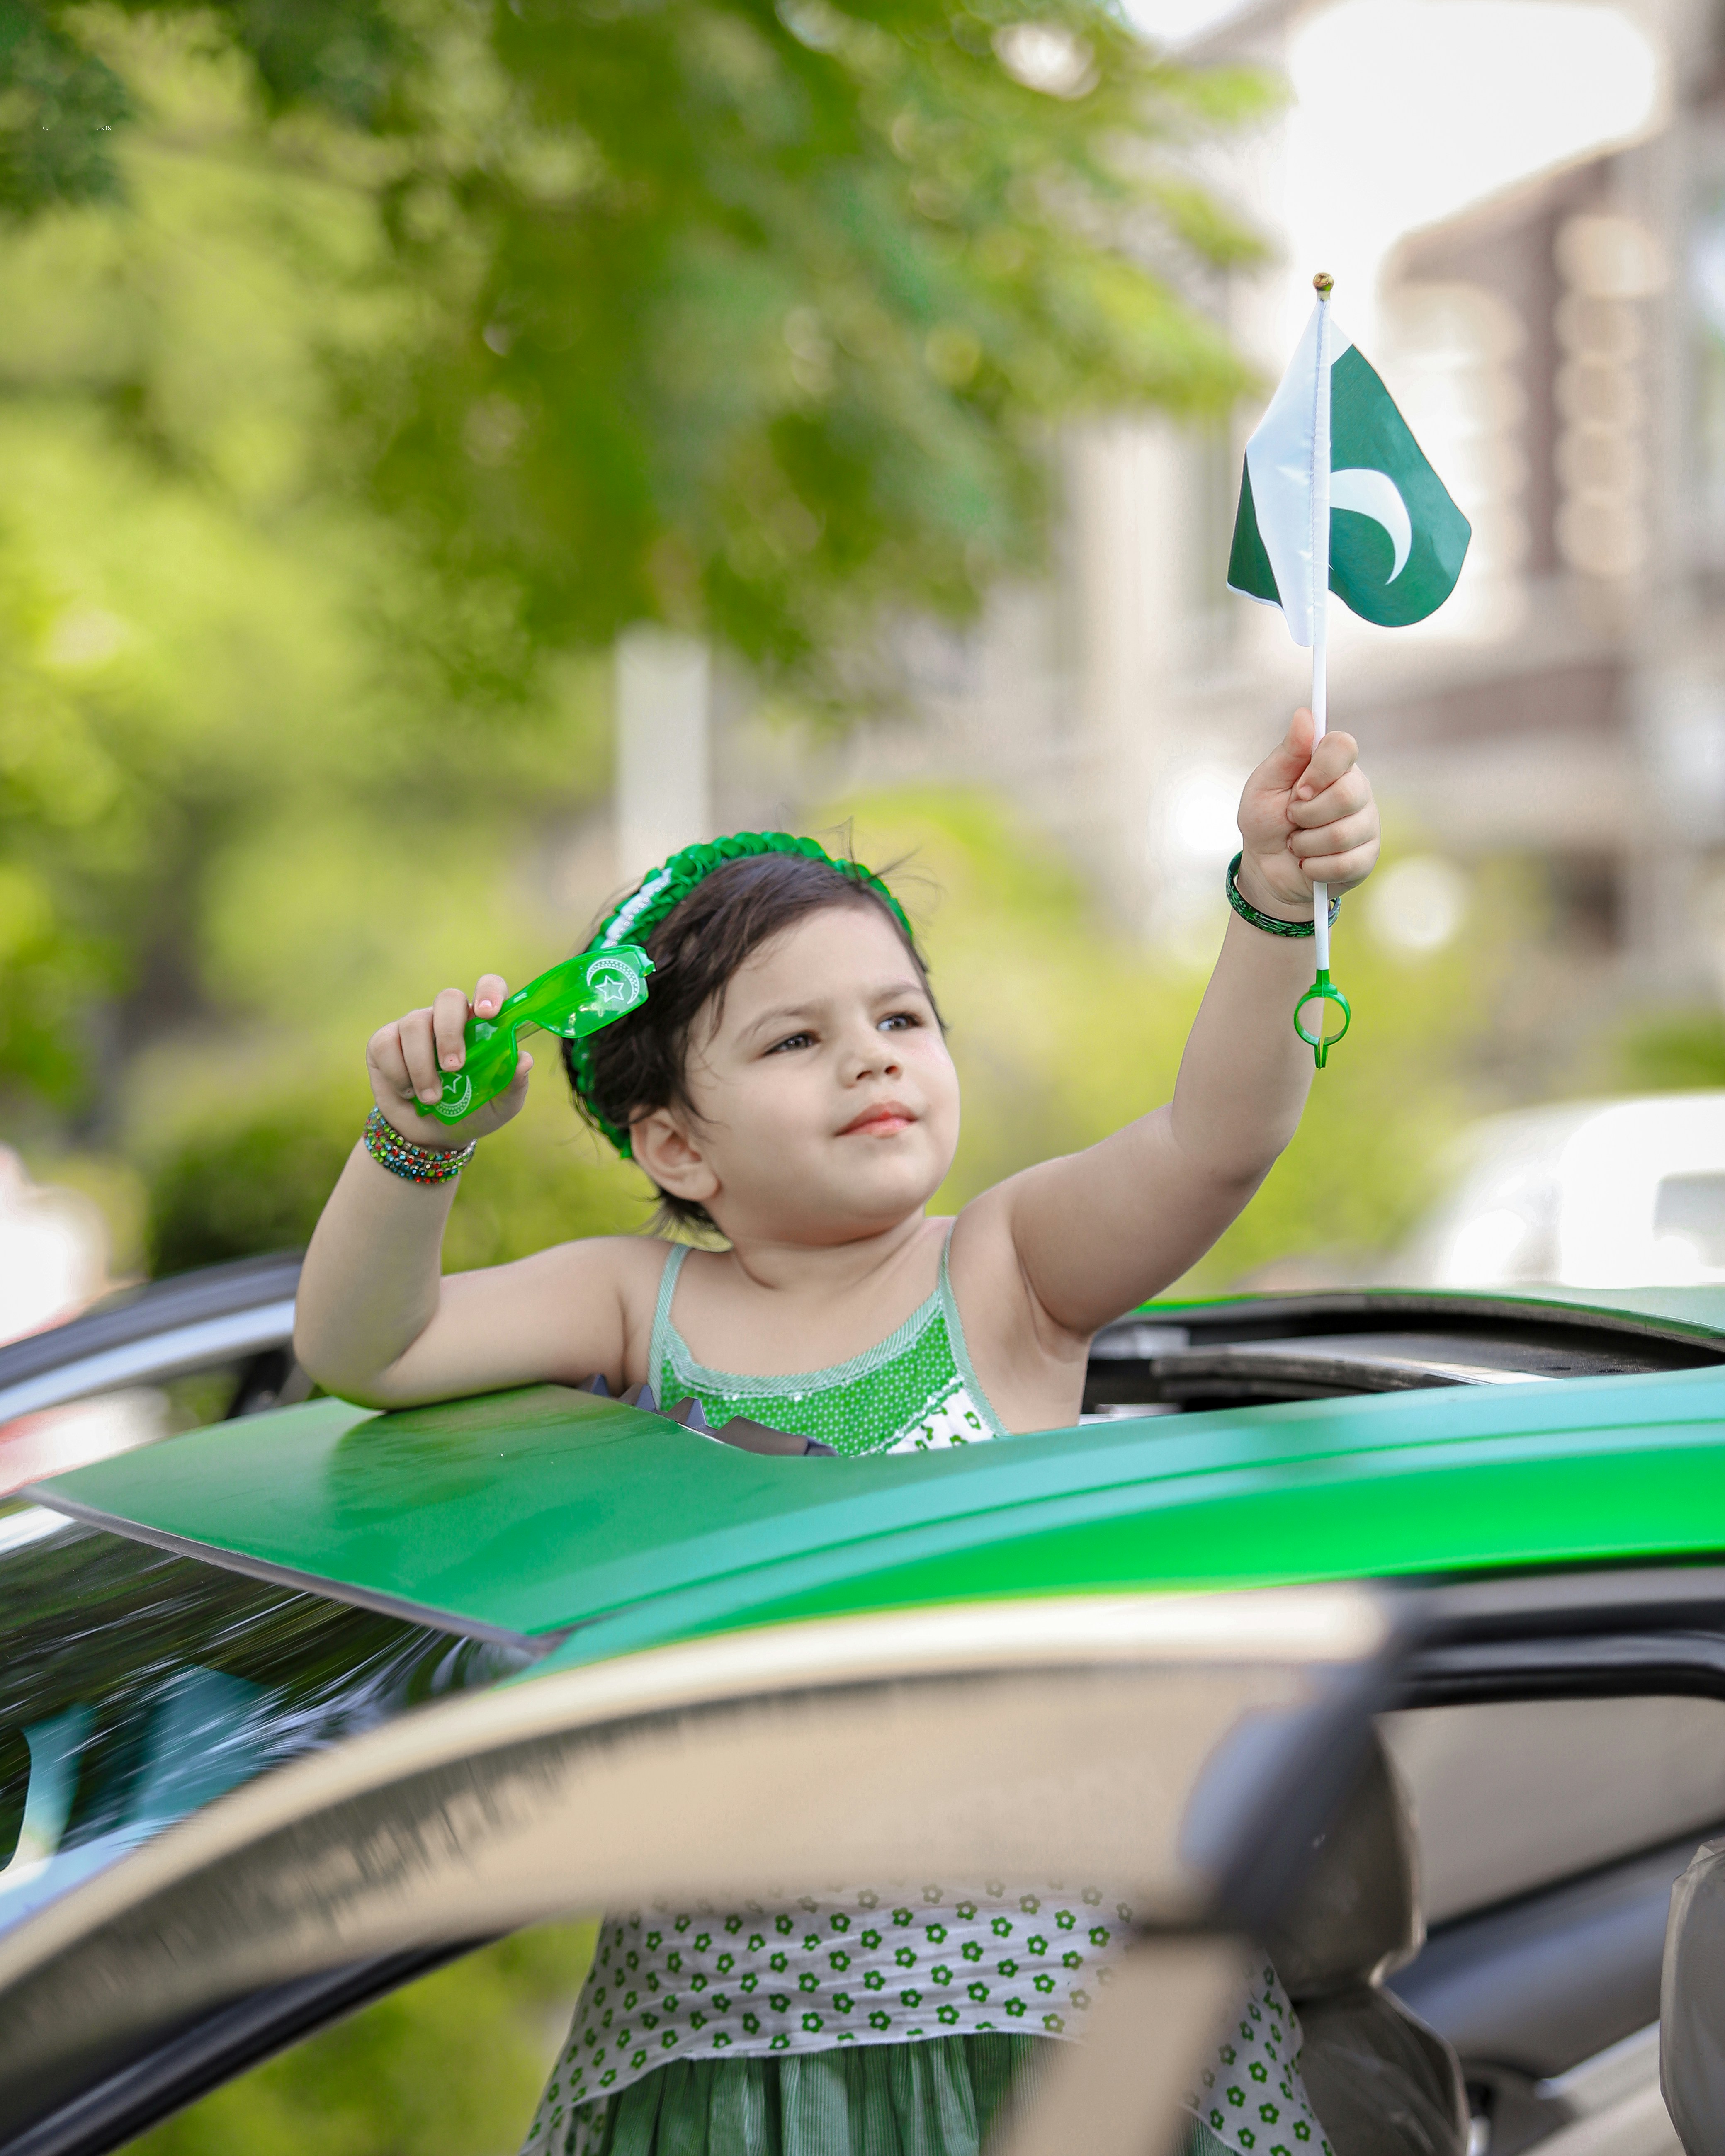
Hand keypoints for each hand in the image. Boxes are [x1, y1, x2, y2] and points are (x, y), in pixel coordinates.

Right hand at [366, 975, 531, 1147]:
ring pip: (414, 1024)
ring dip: (423, 1066)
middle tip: (454, 1067)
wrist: (434, 1135)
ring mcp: (415, 1026)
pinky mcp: (384, 1041)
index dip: (488, 992)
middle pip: (448, 998)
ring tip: (433, 1098)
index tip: (488, 1013)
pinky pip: (385, 1045)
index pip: (488, 987)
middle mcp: (447, 1018)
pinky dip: (398, 1073)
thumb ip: (514, 1082)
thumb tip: (525, 1060)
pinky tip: (408, 1091)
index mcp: (481, 1024)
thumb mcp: (501, 1104)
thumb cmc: (472, 1111)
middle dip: (450, 1032)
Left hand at [1235, 707, 1380, 916]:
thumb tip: (1304, 715)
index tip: (1298, 790)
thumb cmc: (1266, 820)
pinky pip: (1345, 863)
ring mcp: (1366, 824)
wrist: (1266, 867)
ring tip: (1296, 844)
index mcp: (1333, 766)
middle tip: (1292, 818)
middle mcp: (1357, 789)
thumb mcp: (1266, 785)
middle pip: (1348, 794)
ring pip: (1343, 834)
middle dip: (1307, 814)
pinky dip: (1314, 868)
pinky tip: (1308, 864)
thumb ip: (1287, 753)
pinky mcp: (1367, 856)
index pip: (1344, 746)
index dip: (1321, 770)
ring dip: (1305, 845)